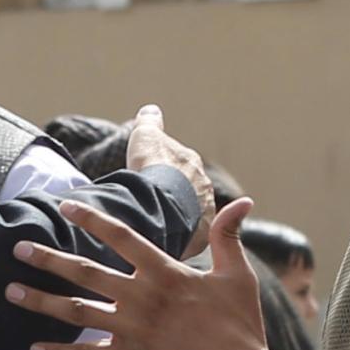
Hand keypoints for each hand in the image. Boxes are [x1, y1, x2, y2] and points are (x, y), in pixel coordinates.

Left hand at [4, 196, 272, 349]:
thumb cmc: (240, 323)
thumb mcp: (238, 275)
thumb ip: (229, 236)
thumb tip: (244, 201)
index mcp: (164, 272)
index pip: (120, 236)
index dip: (91, 218)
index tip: (64, 204)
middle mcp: (141, 297)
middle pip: (84, 272)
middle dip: (48, 259)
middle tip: (18, 248)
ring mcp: (132, 329)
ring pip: (76, 312)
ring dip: (40, 301)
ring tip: (10, 292)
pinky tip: (34, 348)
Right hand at [124, 104, 213, 257]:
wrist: (159, 200)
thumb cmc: (152, 167)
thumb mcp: (145, 136)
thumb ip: (149, 122)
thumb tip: (150, 110)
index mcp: (191, 162)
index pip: (180, 165)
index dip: (164, 171)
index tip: (152, 178)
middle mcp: (204, 185)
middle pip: (187, 191)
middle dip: (173, 195)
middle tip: (153, 203)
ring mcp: (205, 211)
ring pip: (190, 214)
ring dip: (177, 217)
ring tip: (157, 224)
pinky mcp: (201, 235)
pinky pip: (189, 236)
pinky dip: (179, 236)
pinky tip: (164, 239)